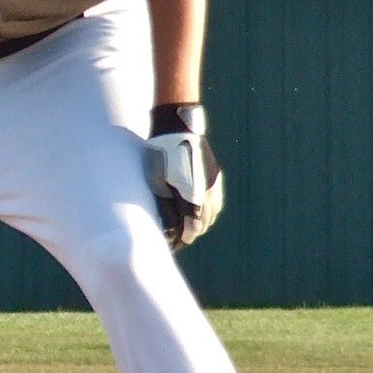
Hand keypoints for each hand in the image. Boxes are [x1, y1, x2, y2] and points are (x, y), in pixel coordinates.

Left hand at [142, 103, 223, 249]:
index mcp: (194, 196)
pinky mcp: (215, 175)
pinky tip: (199, 211)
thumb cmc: (160, 155)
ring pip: (213, 213)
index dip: (184, 238)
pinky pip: (216, 201)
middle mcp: (208, 192)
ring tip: (188, 227)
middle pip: (204, 223)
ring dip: (202, 222)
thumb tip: (167, 226)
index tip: (176, 244)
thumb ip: (164, 206)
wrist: (177, 127)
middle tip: (179, 239)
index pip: (193, 227)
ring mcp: (214, 183)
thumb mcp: (156, 183)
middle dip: (192, 233)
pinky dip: (208, 210)